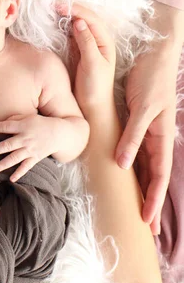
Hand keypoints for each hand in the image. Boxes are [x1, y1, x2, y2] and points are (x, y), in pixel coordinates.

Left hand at [0, 114, 61, 181]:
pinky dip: (19, 174)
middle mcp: (25, 139)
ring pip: (14, 158)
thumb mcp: (28, 117)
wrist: (59, 134)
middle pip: (7, 145)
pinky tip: (11, 180)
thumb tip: (3, 123)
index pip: (5, 127)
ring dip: (2, 165)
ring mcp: (30, 150)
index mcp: (22, 126)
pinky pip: (26, 167)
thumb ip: (15, 119)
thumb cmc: (40, 123)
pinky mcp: (35, 158)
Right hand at [57, 3, 115, 114]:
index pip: (92, 19)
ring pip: (78, 24)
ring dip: (66, 15)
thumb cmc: (95, 88)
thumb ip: (87, 43)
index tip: (61, 5)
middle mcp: (98, 40)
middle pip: (85, 18)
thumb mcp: (93, 64)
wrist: (93, 107)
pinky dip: (63, 26)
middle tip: (54, 2)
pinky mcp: (77, 51)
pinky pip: (71, 33)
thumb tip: (79, 22)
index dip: (77, 10)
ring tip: (52, 8)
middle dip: (71, 8)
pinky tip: (54, 22)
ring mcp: (87, 45)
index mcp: (105, 42)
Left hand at [115, 41, 178, 234]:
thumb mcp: (143, 108)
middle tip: (145, 228)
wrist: (155, 54)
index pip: (159, 175)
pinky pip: (136, 150)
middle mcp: (156, 138)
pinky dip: (132, 165)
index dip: (153, 199)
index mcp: (161, 137)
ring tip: (135, 208)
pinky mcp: (139, 122)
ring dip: (141, 187)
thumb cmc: (151, 79)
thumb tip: (121, 164)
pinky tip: (124, 174)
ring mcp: (148, 131)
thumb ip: (133, 136)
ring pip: (145, 166)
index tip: (147, 222)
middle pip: (153, 176)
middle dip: (150, 201)